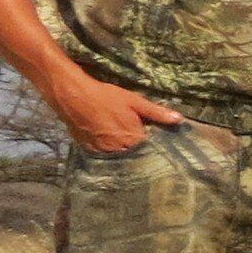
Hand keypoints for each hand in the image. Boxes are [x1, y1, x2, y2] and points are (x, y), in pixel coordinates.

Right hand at [47, 68, 183, 154]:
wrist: (72, 96)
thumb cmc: (105, 97)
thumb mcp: (134, 102)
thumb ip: (156, 113)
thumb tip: (179, 119)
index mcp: (132, 140)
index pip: (150, 151)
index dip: (155, 148)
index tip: (161, 146)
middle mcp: (117, 150)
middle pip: (134, 156)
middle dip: (140, 152)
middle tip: (143, 144)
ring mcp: (101, 152)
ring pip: (119, 157)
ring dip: (124, 153)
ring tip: (128, 146)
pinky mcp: (89, 150)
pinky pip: (104, 156)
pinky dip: (109, 152)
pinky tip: (112, 144)